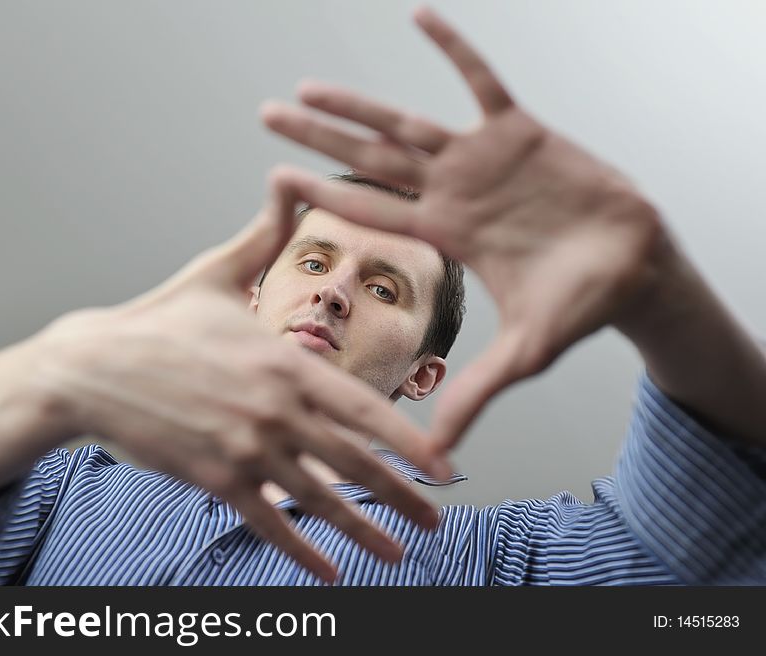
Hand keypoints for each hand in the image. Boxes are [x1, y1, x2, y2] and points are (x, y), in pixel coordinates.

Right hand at [30, 174, 444, 581]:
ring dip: (364, 533)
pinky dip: (301, 552)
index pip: (364, 408)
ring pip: (319, 500)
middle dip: (402, 497)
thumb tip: (284, 180)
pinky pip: (267, 522)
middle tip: (438, 521)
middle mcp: (275, 409)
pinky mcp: (214, 477)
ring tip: (400, 555)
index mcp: (285, 361)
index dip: (409, 441)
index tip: (444, 464)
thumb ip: (262, 235)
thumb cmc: (158, 320)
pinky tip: (329, 573)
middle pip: (354, 462)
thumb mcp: (216, 272)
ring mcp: (246, 448)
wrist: (92, 367)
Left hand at [261, 6, 671, 449]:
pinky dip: (454, 49)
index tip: (274, 177)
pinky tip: (420, 16)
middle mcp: (451, 191)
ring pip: (409, 120)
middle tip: (266, 116)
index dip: (322, 193)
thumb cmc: (578, 308)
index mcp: (444, 234)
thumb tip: (437, 454)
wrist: (633, 268)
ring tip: (310, 84)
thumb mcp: (522, 354)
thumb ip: (476, 394)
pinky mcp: (521, 132)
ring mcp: (482, 159)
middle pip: (371, 159)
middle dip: (319, 137)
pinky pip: (482, 80)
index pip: (369, 210)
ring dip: (361, 101)